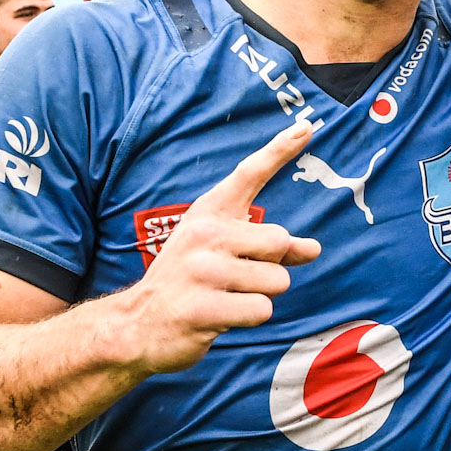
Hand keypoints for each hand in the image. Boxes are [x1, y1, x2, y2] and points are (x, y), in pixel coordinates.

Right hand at [115, 121, 321, 374]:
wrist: (135, 325)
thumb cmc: (188, 284)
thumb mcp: (223, 253)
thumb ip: (268, 248)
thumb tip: (314, 248)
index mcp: (208, 213)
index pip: (249, 174)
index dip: (279, 150)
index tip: (307, 126)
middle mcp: (204, 234)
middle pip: (279, 242)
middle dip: (271, 268)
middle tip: (236, 280)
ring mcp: (201, 270)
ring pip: (277, 280)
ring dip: (261, 296)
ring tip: (226, 297)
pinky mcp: (202, 307)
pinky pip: (261, 310)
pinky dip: (250, 317)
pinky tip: (220, 317)